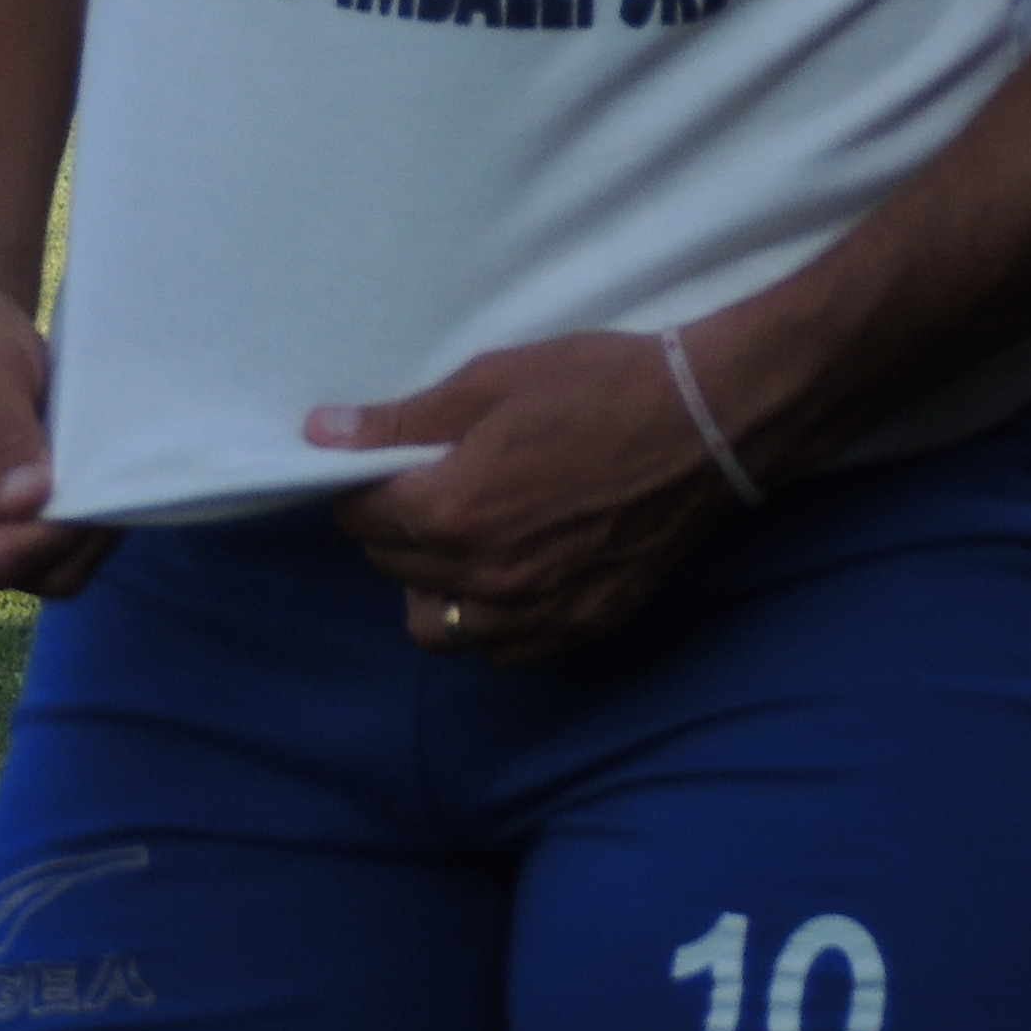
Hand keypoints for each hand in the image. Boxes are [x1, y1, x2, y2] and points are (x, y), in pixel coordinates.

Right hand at [0, 260, 111, 600]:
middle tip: (117, 483)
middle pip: (21, 575)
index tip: (95, 489)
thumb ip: (4, 432)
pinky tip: (95, 482)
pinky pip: (44, 551)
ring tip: (108, 479)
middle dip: (77, 540)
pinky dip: (77, 528)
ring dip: (83, 538)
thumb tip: (26, 503)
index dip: (53, 538)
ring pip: (40, 572)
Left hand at [314, 327, 739, 661]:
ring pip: (440, 627)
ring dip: (431, 585)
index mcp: (456, 512)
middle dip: (395, 528)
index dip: (364, 486)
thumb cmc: (599, 387)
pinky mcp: (582, 628)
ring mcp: (538, 613)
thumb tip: (322, 434)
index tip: (387, 463)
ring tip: (461, 537)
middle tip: (428, 485)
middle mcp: (488, 578)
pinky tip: (507, 573)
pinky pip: (503, 649)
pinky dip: (488, 620)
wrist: (709, 425)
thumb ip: (403, 420)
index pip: (362, 519)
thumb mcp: (492, 381)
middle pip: (393, 568)